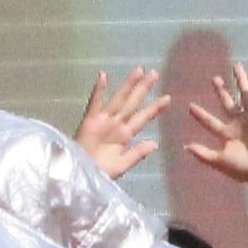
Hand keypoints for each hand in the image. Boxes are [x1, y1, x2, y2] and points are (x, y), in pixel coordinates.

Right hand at [71, 66, 162, 180]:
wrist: (80, 177)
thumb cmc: (99, 172)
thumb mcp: (122, 165)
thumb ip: (137, 153)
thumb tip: (155, 143)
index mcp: (124, 135)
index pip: (142, 118)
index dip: (154, 108)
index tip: (168, 98)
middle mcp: (116, 124)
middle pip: (132, 103)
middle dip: (143, 89)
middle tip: (155, 73)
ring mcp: (103, 121)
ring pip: (119, 99)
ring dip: (128, 85)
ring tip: (139, 70)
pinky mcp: (90, 121)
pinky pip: (95, 103)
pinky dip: (98, 91)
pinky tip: (103, 76)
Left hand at [178, 60, 247, 203]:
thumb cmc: (243, 168)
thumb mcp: (219, 161)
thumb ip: (203, 153)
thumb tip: (186, 146)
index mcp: (228, 135)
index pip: (210, 121)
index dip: (200, 114)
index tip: (190, 106)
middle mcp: (240, 124)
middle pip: (228, 103)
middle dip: (222, 91)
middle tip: (215, 79)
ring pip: (245, 94)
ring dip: (241, 80)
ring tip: (236, 66)